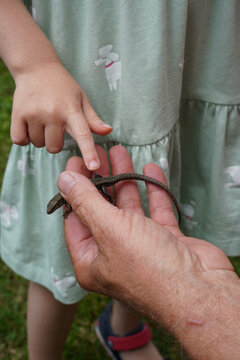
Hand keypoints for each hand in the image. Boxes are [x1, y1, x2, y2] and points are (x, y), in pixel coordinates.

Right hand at [11, 62, 111, 169]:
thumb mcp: (81, 99)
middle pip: (55, 147)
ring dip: (40, 138)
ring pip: (38, 144)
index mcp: (72, 110)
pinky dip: (24, 138)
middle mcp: (53, 112)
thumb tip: (108, 131)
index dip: (89, 152)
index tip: (94, 167)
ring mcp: (34, 113)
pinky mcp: (18, 114)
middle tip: (55, 126)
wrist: (36, 67)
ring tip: (42, 121)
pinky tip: (29, 125)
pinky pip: (20, 140)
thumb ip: (93, 119)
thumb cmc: (63, 87)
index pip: (83, 134)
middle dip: (56, 142)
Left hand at [58, 146, 234, 317]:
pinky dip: (152, 190)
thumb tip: (63, 180)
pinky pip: (155, 210)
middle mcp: (113, 254)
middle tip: (98, 154)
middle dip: (99, 179)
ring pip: (128, 207)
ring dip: (124, 179)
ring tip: (119, 152)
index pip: (74, 218)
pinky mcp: (164, 240)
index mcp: (90, 260)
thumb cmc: (149, 268)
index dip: (73, 188)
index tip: (76, 162)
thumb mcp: (109, 230)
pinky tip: (150, 169)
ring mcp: (140, 247)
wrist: (200, 292)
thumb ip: (86, 202)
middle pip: (101, 209)